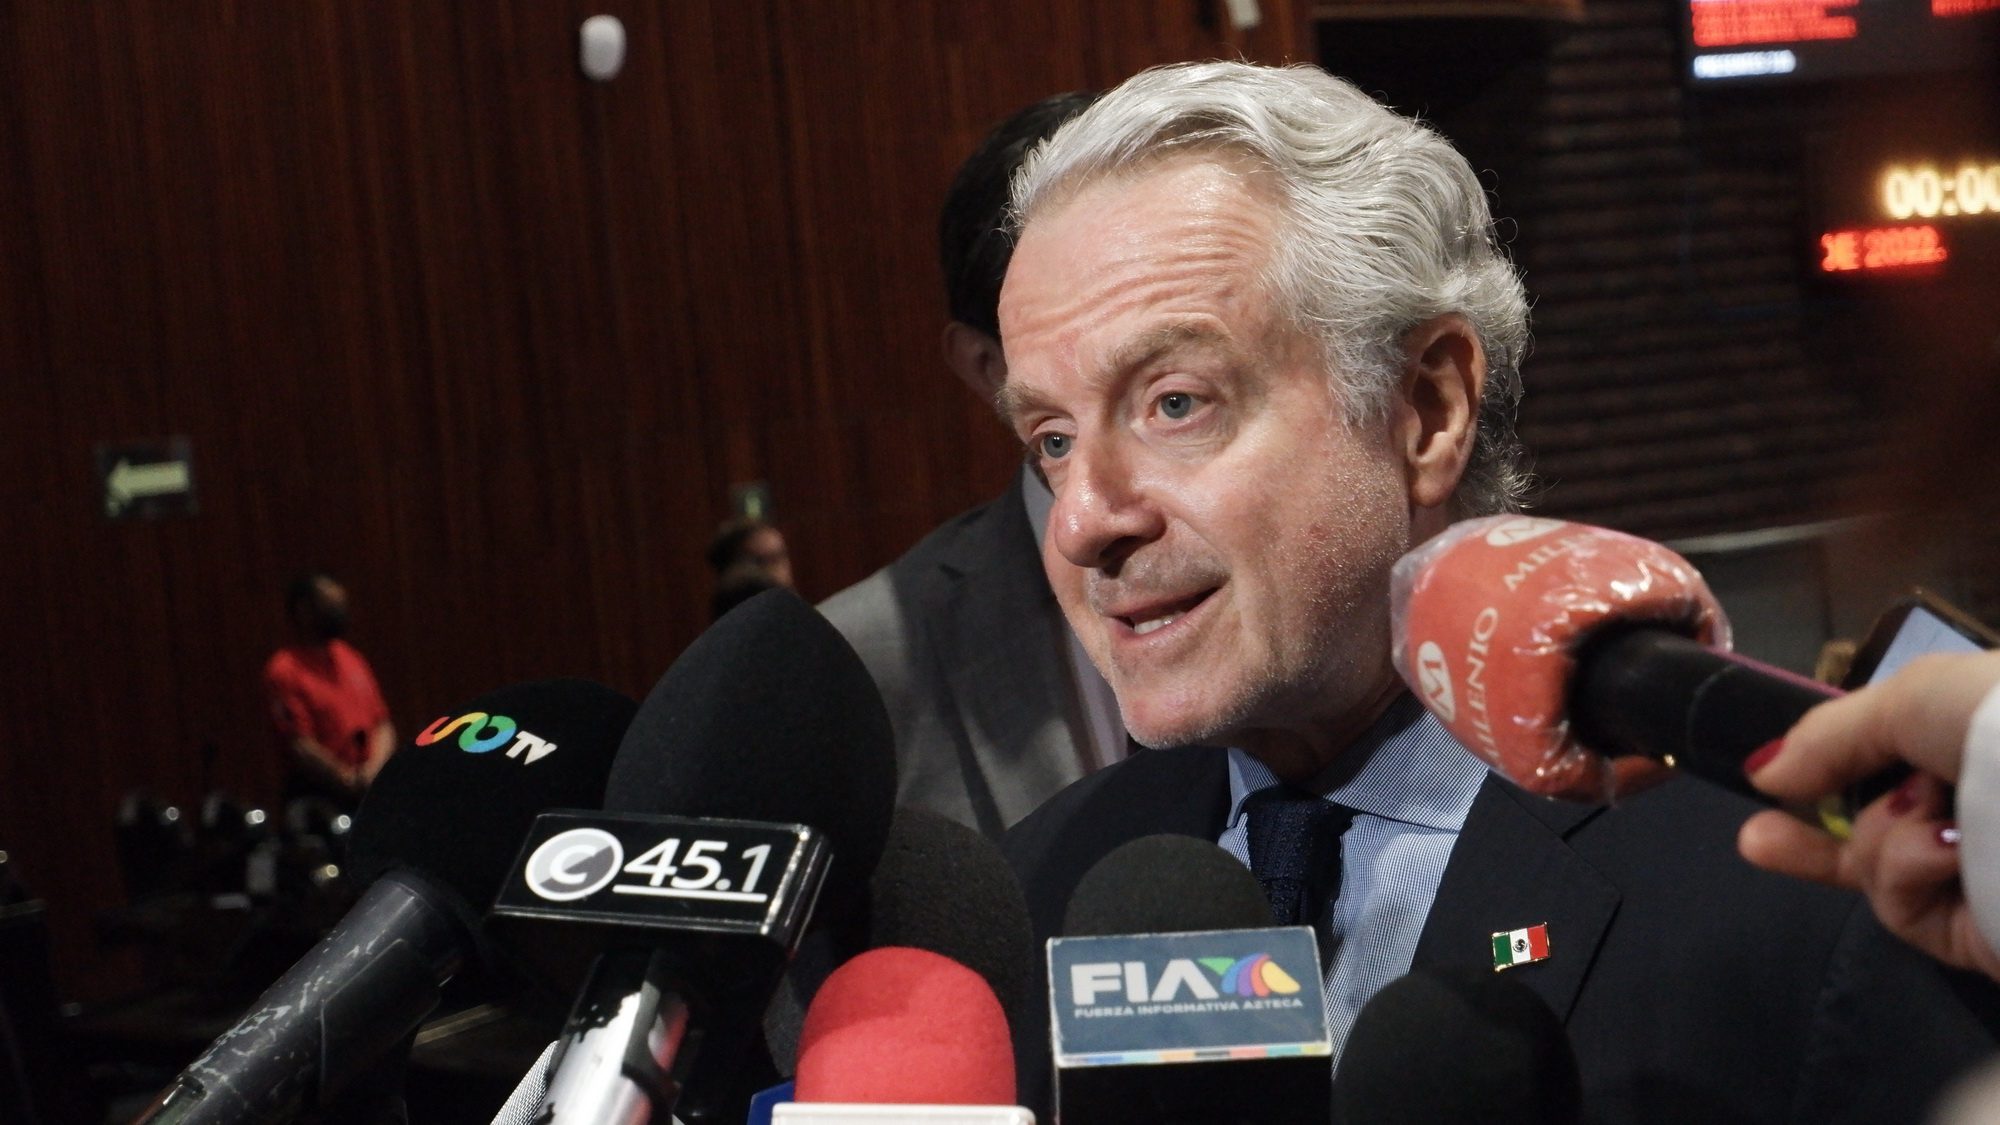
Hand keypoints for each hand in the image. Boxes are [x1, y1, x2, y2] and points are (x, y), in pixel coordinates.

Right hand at [1738, 651, 1999, 979]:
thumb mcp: (1908, 697)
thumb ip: (1826, 737)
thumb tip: (1764, 773)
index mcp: (1968, 747)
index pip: (1879, 768)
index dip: (1817, 776)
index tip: (1765, 784)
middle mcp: (1971, 813)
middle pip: (1862, 835)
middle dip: (1806, 840)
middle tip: (1755, 839)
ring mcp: (1973, 876)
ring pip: (1873, 867)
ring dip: (1882, 839)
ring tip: (1930, 820)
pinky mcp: (1976, 933)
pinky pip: (1900, 906)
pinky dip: (1909, 871)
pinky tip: (1944, 851)